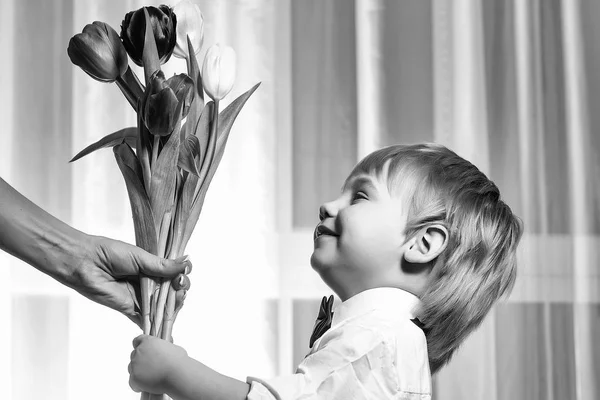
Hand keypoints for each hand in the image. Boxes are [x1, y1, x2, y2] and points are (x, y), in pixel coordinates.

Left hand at [69, 235, 191, 327]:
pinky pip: (147, 320)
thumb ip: (161, 266)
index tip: (185, 272)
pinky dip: (158, 325)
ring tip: (178, 298)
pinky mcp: (131, 310)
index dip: (182, 274)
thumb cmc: (109, 253)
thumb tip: (185, 265)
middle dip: (181, 289)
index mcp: (151, 267)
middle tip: (181, 286)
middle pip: (172, 291)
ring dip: (174, 304)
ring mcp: (140, 297)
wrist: (84, 262)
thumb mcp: (140, 257)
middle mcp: (148, 283)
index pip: (174, 274)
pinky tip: (169, 324)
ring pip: (163, 306)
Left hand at [128, 334, 188, 393]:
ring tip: (150, 377)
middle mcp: (139, 352)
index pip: (137, 341)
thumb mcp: (172, 348)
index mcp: (148, 341)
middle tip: (151, 367)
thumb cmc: (178, 361)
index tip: (144, 351)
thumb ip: (163, 347)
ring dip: (139, 372)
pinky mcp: (134, 378)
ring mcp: (135, 365)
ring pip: (132, 368)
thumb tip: (164, 349)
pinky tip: (147, 385)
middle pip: (134, 355)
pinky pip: (132, 382)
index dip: (140, 346)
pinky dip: (138, 385)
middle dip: (140, 361)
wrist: (177, 374)